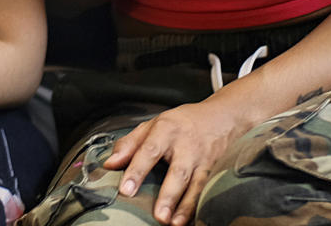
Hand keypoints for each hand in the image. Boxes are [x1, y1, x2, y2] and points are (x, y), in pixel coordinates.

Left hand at [103, 100, 247, 225]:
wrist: (221, 116)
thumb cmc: (181, 123)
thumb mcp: (152, 125)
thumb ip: (129, 144)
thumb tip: (109, 164)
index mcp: (166, 130)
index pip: (148, 150)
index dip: (137, 170)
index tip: (126, 190)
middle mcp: (186, 145)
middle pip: (177, 171)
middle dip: (168, 195)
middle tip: (158, 216)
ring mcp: (203, 159)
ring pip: (196, 184)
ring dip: (186, 206)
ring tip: (173, 223)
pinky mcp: (216, 169)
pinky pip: (207, 189)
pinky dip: (199, 206)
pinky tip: (191, 219)